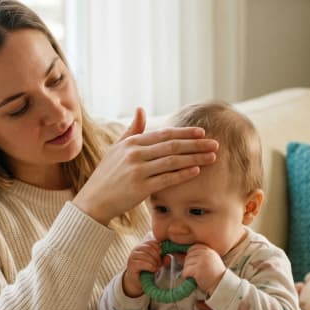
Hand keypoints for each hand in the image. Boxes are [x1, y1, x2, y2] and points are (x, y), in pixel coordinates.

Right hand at [73, 108, 217, 224]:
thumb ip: (132, 130)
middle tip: (215, 144)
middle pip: (172, 146)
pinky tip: (197, 171)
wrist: (94, 200)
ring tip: (212, 157)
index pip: (164, 134)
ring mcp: (137, 170)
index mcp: (132, 142)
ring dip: (195, 158)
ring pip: (172, 161)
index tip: (202, 133)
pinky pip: (167, 179)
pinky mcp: (140, 188)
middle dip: (196, 144)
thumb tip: (141, 109)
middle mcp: (135, 153)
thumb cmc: (107, 175)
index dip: (185, 133)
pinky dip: (183, 174)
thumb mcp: (117, 149)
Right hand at [123, 240, 160, 296]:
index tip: (161, 255)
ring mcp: (132, 257)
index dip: (158, 248)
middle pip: (148, 248)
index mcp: (142, 246)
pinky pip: (141, 263)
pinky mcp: (131, 265)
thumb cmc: (148, 270)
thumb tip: (168, 257)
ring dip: (154, 262)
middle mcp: (135, 250)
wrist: (138, 281)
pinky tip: (153, 270)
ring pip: (145, 255)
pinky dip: (149, 266)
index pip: (151, 242)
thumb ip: (163, 259)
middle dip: (157, 256)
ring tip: (157, 267)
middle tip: (160, 264)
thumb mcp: (158, 263)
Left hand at [182, 244, 224, 293]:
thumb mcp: (211, 261)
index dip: (190, 255)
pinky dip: (186, 275)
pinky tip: (190, 278)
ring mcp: (202, 261)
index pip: (193, 248)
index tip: (191, 262)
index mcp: (209, 251)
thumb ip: (202, 256)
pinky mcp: (198, 269)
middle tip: (191, 271)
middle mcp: (206, 254)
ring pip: (186, 263)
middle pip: (189, 255)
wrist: (221, 285)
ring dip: (187, 270)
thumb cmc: (215, 275)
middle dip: (188, 264)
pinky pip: (186, 270)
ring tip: (192, 275)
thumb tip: (183, 255)